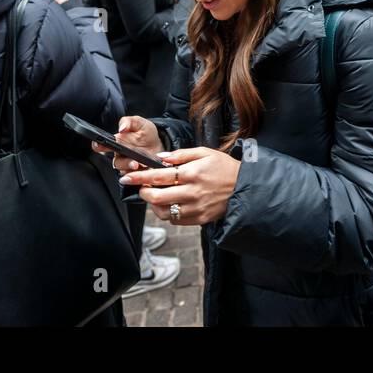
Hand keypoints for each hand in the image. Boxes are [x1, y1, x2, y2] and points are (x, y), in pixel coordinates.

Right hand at [92, 116, 161, 173]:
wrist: (159, 145)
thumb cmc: (146, 134)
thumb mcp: (140, 123)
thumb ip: (129, 122)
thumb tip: (121, 128)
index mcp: (117, 141)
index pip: (102, 144)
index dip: (98, 145)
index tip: (99, 145)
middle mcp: (120, 154)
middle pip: (116, 161)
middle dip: (124, 162)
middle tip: (133, 162)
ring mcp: (127, 164)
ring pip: (124, 170)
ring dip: (131, 168)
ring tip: (139, 164)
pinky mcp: (135, 173)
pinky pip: (133, 176)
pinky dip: (138, 174)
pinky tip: (145, 169)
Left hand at [118, 146, 239, 225]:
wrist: (244, 187)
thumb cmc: (224, 167)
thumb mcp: (205, 153)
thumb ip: (181, 154)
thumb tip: (161, 158)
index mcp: (192, 173)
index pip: (158, 176)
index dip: (140, 177)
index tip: (128, 178)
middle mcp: (192, 192)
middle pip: (157, 196)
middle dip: (143, 193)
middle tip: (141, 188)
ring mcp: (196, 208)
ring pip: (164, 212)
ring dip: (154, 205)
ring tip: (154, 196)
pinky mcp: (199, 219)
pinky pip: (176, 220)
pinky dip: (167, 213)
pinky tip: (168, 204)